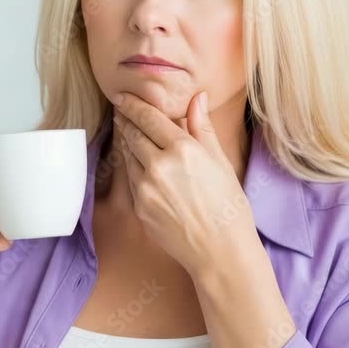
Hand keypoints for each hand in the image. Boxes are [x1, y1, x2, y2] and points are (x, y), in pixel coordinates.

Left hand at [112, 91, 256, 274]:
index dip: (133, 105)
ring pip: (128, 155)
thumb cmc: (228, 206)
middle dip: (125, 119)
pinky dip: (132, 165)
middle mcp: (160, 166)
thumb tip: (197, 98)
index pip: (150, 118)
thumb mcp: (221, 162)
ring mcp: (146, 188)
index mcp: (184, 150)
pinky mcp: (139, 206)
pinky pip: (131, 178)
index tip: (123, 96)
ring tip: (126, 129)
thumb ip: (202, 128)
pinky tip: (136, 159)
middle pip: (133, 134)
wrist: (220, 251)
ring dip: (126, 140)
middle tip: (120, 109)